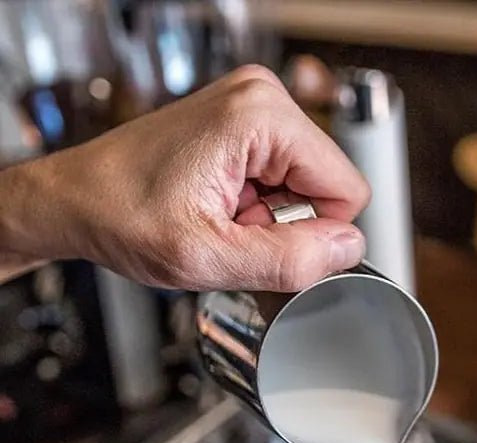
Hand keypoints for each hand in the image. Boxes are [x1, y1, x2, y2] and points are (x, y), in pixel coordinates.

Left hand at [0, 65, 369, 289]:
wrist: (77, 200)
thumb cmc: (121, 214)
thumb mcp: (206, 257)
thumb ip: (288, 259)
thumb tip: (349, 249)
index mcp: (261, 116)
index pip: (348, 191)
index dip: (313, 234)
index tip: (258, 239)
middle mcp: (262, 98)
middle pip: (328, 186)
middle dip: (289, 224)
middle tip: (232, 229)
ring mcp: (254, 108)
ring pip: (309, 187)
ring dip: (271, 218)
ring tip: (221, 218)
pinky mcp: (245, 124)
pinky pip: (285, 179)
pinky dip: (259, 207)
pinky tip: (221, 208)